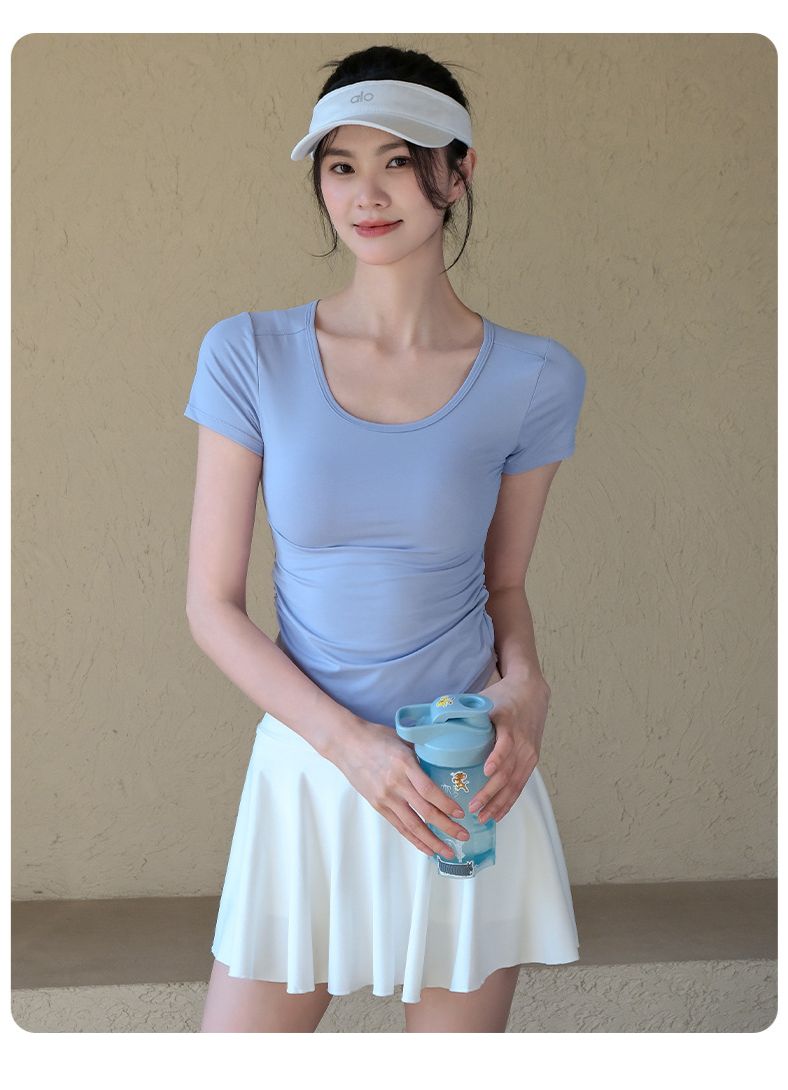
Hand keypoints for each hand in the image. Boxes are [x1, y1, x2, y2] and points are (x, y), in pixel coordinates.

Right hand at [330, 719, 471, 859]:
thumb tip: (443, 764)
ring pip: (412, 825)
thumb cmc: (376, 737)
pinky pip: (399, 826)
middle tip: (463, 836)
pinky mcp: (378, 805)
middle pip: (425, 812)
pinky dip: (414, 839)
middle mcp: (395, 784)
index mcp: (404, 764)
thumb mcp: (403, 740)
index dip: (446, 804)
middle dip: (447, 827)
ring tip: (448, 852)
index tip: (460, 813)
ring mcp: (385, 797)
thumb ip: (421, 755)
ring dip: (432, 841)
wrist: (346, 743)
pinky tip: (427, 848)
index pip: (429, 790)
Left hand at [467, 672, 550, 823]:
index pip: (506, 744)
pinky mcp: (532, 760)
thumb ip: (461, 711)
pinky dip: (509, 801)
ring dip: (499, 803)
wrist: (531, 690)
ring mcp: (529, 753)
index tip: (485, 771)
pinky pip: (521, 785)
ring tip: (482, 818)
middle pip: (508, 772)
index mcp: (509, 724)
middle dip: (491, 793)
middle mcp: (523, 742)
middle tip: (472, 808)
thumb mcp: (483, 699)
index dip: (497, 758)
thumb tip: (428, 724)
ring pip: (515, 784)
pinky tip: (498, 814)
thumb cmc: (503, 695)